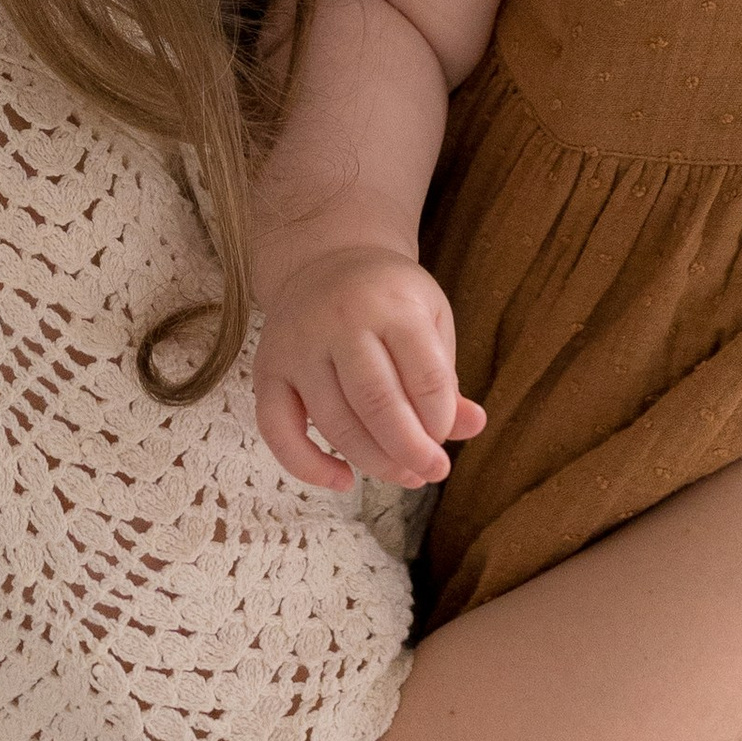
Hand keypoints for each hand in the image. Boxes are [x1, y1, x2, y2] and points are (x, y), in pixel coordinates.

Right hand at [253, 247, 485, 493]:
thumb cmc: (387, 299)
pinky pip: (278, 430)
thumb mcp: (429, 320)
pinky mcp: (268, 369)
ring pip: (334, 422)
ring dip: (373, 462)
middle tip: (433, 471)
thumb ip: (445, 377)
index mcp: (392, 304)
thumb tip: (473, 426)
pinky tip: (343, 480)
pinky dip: (307, 466)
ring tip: (404, 476)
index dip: (441, 420)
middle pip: (377, 403)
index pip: (424, 376)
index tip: (445, 437)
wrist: (324, 259)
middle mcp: (340, 322)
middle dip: (410, 450)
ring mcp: (298, 346)